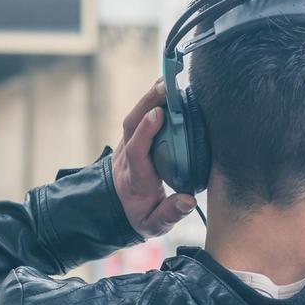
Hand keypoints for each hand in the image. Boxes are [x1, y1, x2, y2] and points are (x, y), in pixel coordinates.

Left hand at [111, 80, 196, 236]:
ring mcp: (127, 146)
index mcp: (135, 178)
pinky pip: (140, 116)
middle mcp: (127, 158)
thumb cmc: (139, 216)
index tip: (159, 114)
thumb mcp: (153, 225)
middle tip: (166, 86)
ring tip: (168, 80)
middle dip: (147, 103)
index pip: (137, 151)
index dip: (146, 131)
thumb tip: (188, 200)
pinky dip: (151, 101)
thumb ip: (170, 214)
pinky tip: (166, 88)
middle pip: (131, 124)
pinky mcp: (133, 139)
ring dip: (149, 98)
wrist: (116, 210)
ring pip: (134, 116)